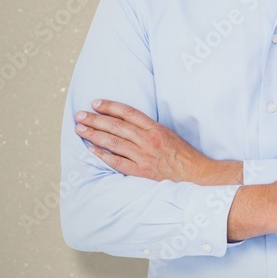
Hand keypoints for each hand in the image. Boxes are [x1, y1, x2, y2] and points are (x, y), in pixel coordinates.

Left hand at [74, 99, 239, 184]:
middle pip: (117, 126)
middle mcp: (148, 140)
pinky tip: (91, 149)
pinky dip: (103, 155)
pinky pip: (117, 162)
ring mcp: (143, 156)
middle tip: (80, 115)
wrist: (196, 174)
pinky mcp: (141, 171)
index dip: (111, 107)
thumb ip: (150, 128)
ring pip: (114, 142)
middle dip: (96, 120)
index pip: (129, 113)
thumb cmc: (184, 154)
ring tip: (80, 129)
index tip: (96, 103)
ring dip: (94, 135)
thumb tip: (129, 123)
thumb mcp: (170, 134)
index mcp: (156, 129)